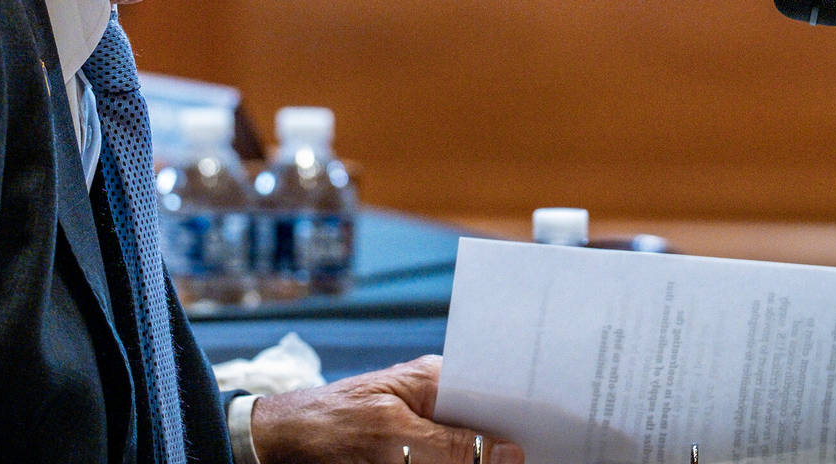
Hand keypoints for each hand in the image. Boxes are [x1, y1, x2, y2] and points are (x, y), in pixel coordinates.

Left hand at [249, 355, 524, 463]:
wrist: (272, 447)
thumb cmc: (325, 427)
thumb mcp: (389, 437)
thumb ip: (449, 446)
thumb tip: (512, 454)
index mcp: (435, 380)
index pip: (497, 388)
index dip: (530, 408)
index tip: (563, 427)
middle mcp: (436, 404)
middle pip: (492, 426)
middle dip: (515, 446)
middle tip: (551, 451)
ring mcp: (425, 434)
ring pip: (473, 452)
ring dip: (490, 458)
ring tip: (526, 458)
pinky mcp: (412, 457)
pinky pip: (449, 462)